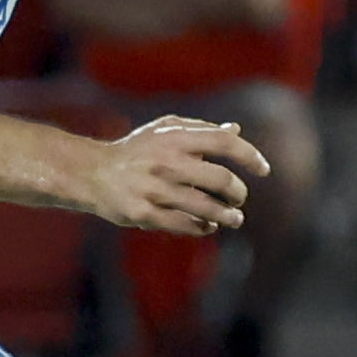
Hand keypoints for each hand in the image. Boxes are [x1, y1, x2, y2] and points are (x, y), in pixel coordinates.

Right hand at [76, 116, 268, 235]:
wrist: (92, 173)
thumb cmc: (136, 150)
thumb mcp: (164, 131)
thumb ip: (200, 130)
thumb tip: (236, 129)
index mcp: (174, 137)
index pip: (224, 142)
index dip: (249, 155)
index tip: (264, 169)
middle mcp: (165, 161)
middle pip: (220, 179)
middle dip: (238, 192)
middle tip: (240, 198)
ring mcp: (154, 189)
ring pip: (205, 208)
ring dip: (227, 216)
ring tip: (235, 219)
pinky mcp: (143, 214)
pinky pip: (183, 225)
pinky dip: (202, 227)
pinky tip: (208, 226)